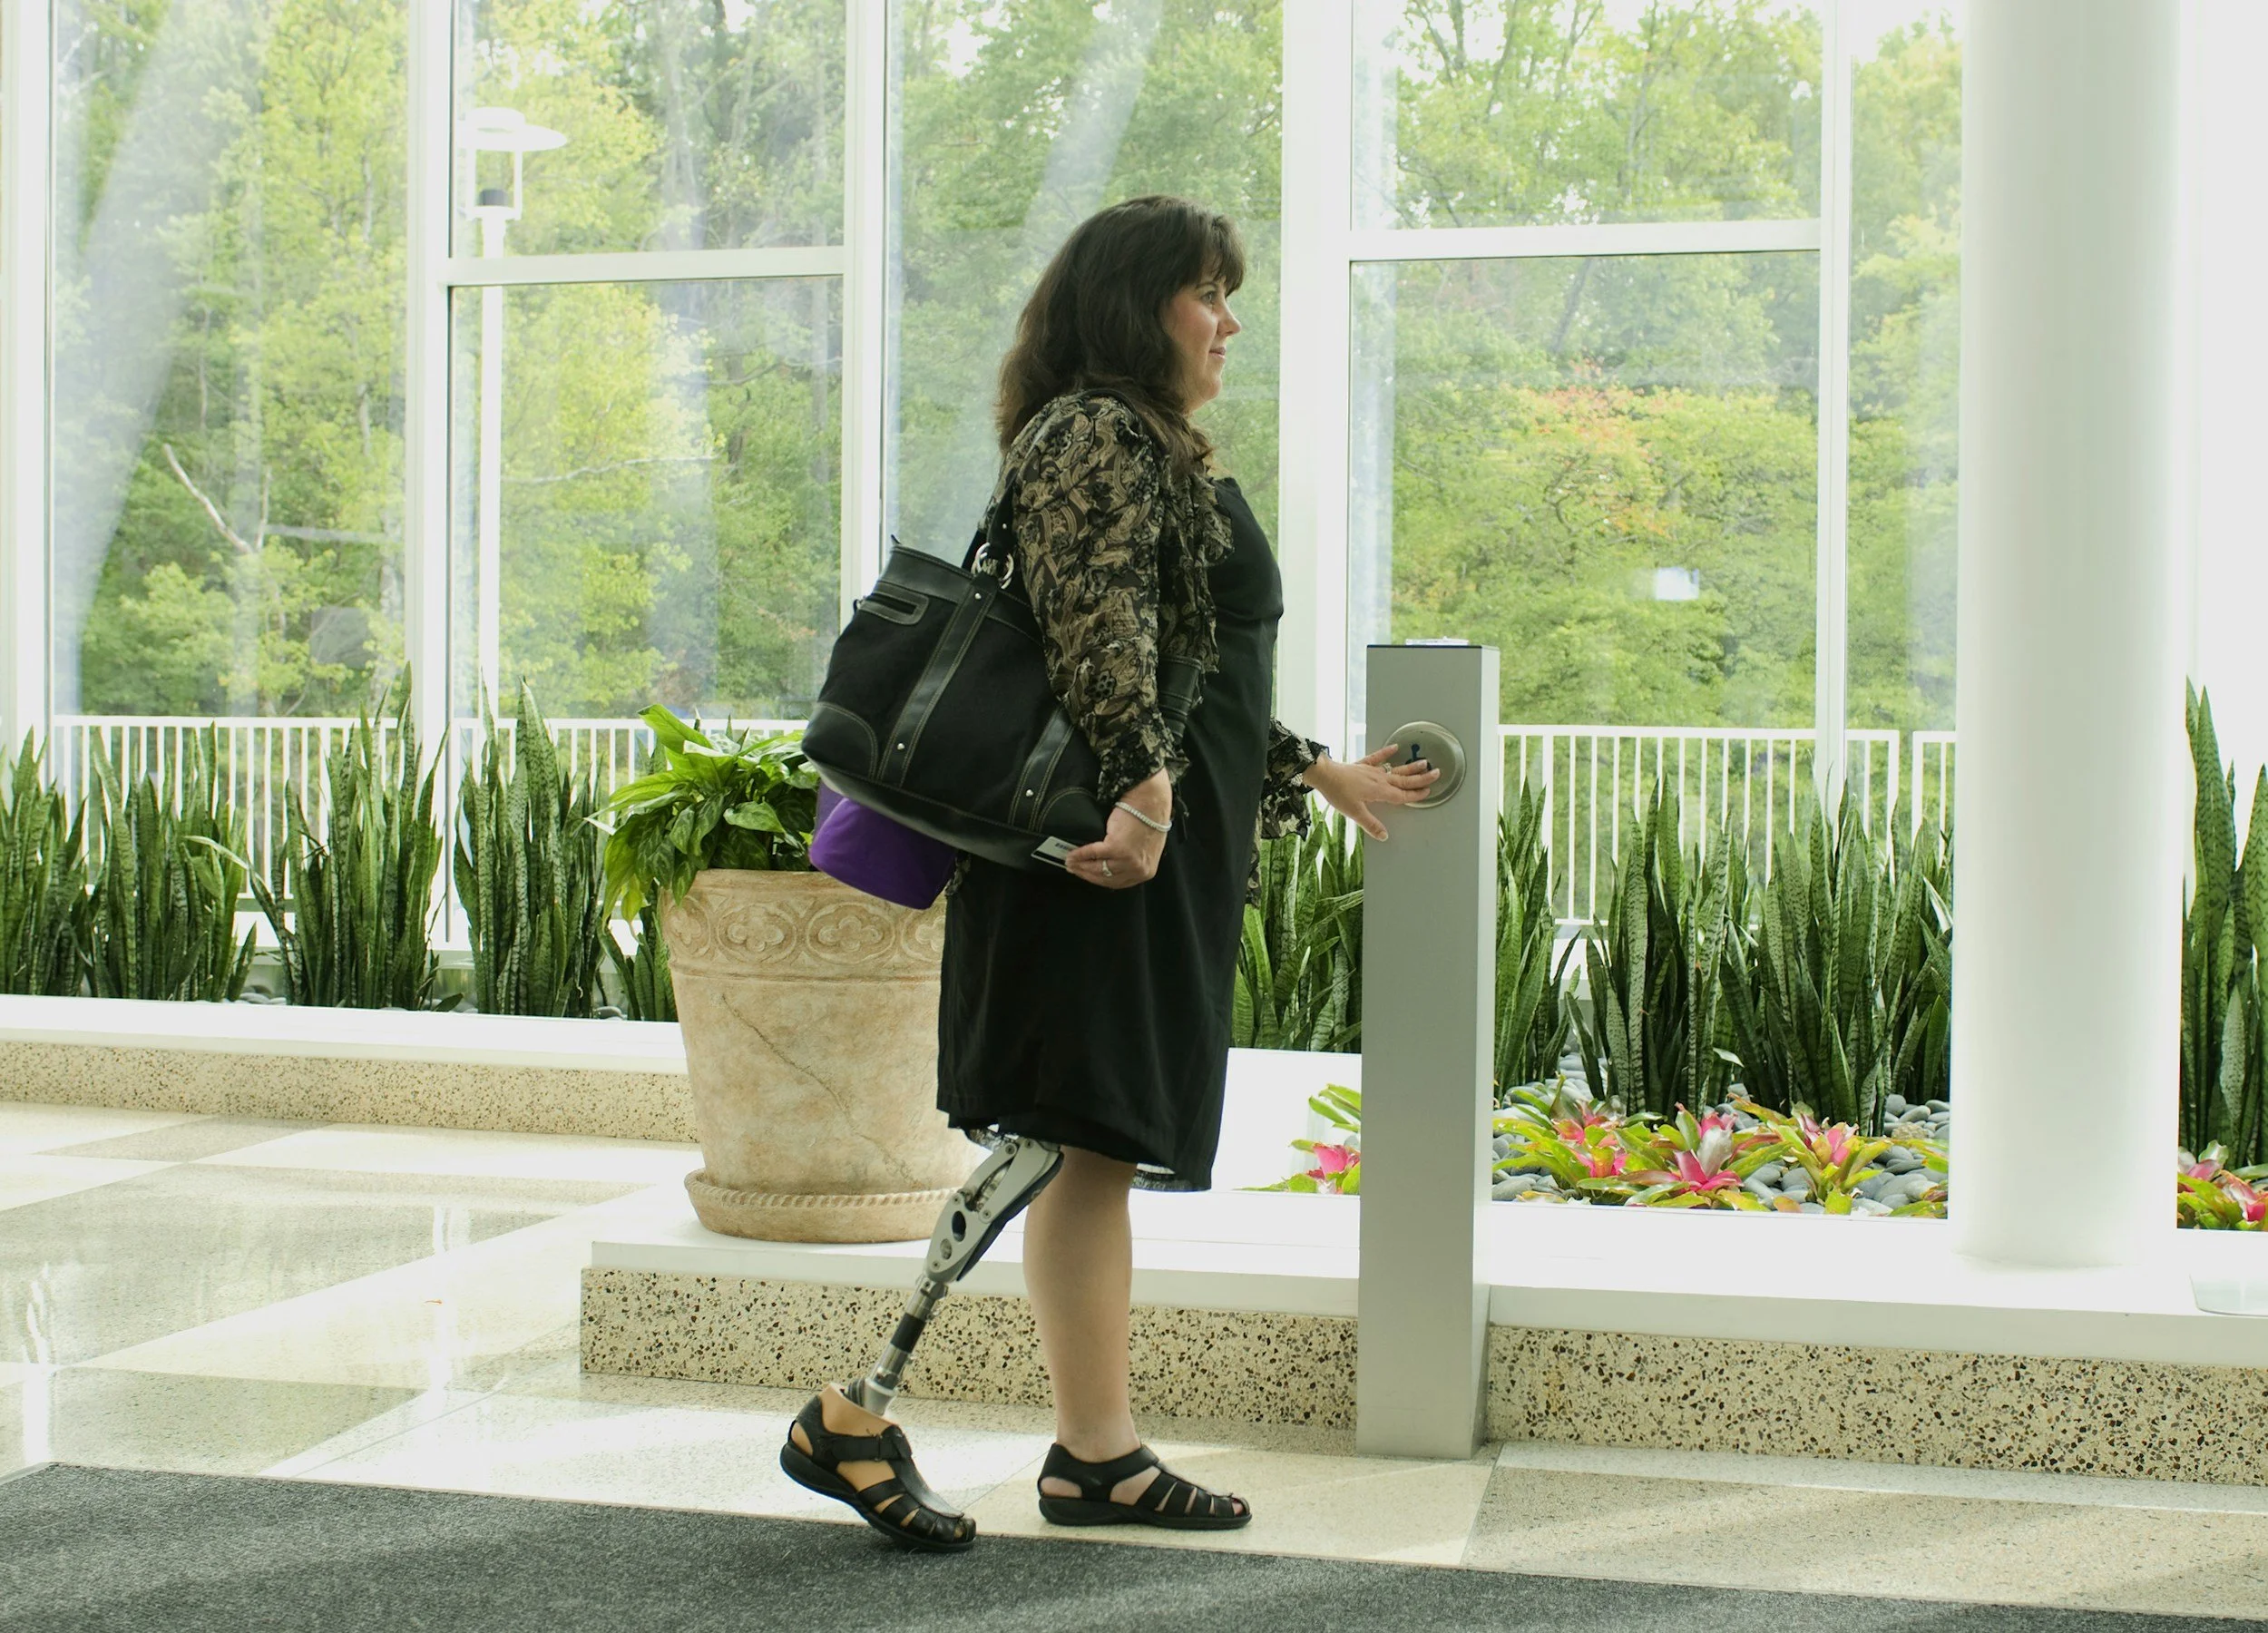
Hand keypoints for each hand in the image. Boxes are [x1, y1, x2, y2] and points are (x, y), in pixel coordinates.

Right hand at [1067, 770, 1169, 888]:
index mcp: (1145, 872)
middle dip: (1086, 874)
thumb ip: (1131, 861)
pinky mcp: (1116, 848)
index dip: (1098, 879)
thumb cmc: (1148, 820)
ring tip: (1070, 862)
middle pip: (1105, 878)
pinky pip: (1093, 853)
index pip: (1116, 882)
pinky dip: (1080, 854)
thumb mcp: (1144, 849)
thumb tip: (1108, 864)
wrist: (1151, 803)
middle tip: (1073, 869)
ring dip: (1080, 866)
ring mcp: (1127, 861)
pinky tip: (1072, 854)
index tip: (1085, 875)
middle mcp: (1137, 870)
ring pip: (1097, 869)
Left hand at [1302, 745, 1438, 840]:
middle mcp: (1380, 780)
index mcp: (1380, 792)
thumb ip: (1371, 824)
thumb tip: (1384, 836)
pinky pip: (1377, 757)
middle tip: (1436, 773)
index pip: (1403, 796)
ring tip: (1423, 761)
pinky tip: (1395, 747)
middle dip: (1421, 778)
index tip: (1429, 792)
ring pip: (1395, 769)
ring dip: (1410, 766)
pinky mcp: (1362, 765)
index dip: (1417, 795)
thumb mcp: (1355, 813)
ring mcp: (1372, 771)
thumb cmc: (1338, 793)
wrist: (1324, 775)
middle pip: (1404, 780)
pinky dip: (1386, 752)